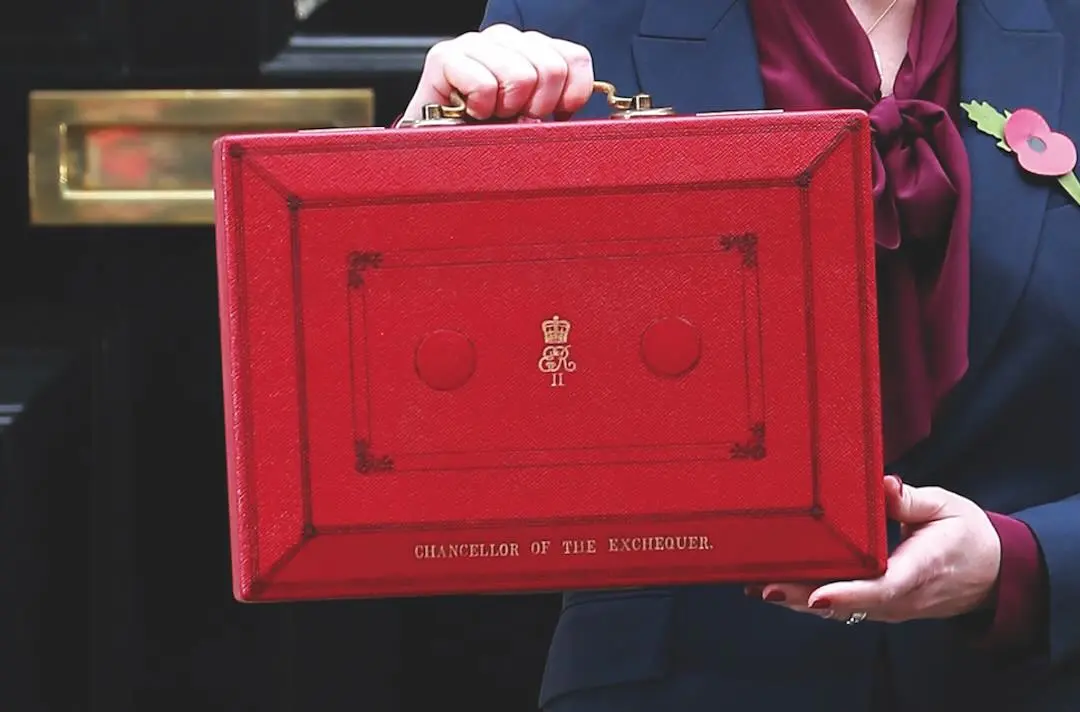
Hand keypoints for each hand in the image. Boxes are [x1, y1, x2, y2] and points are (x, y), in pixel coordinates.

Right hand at [402, 24, 594, 121]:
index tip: (549, 117)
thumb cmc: (486, 137)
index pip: (575, 58)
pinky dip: (480, 108)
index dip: (570, 97)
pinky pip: (485, 84)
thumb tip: (573, 109)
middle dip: (537, 107)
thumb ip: (561, 106)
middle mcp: (504, 39)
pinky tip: (469, 112)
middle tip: (512, 118)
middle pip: (552, 68)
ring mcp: (474, 44)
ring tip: (490, 115)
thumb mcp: (535, 122)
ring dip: (506, 109)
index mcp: (530, 49)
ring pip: (522, 75)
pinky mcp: (445, 57)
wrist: (435, 151)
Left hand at [750, 476, 1001, 622]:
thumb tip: (883, 485)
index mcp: (920, 570)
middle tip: (763, 585)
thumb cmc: (967, 535)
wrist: (992, 572)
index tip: (815, 595)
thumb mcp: (946, 507)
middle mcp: (900, 598)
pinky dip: (808, 598)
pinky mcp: (879, 606)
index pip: (881, 588)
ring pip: (838, 609)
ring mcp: (888, 607)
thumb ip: (911, 499)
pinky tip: (778, 588)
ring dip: (797, 600)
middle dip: (802, 596)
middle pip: (846, 603)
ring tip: (757, 585)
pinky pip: (841, 605)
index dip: (846, 594)